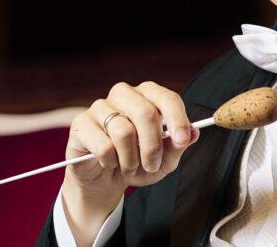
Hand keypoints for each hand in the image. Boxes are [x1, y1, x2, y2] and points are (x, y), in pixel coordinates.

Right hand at [60, 81, 199, 242]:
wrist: (105, 180)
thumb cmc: (137, 164)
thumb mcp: (163, 161)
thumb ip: (177, 147)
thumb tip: (194, 133)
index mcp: (147, 97)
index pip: (166, 97)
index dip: (177, 118)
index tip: (183, 140)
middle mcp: (124, 95)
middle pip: (145, 111)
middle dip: (152, 145)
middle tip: (152, 165)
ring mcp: (100, 107)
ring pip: (123, 131)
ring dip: (130, 159)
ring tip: (129, 167)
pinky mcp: (81, 123)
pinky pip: (103, 146)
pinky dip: (110, 162)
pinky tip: (109, 163)